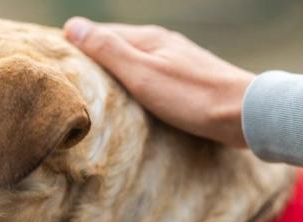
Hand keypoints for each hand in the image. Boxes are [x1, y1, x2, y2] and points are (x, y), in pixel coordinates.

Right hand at [63, 17, 255, 148]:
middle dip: (97, 59)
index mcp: (148, 38)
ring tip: (99, 91)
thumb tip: (72, 25)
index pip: (102, 34)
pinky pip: (154, 76)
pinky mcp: (191, 80)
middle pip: (120, 47)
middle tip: (72, 79)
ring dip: (118, 73)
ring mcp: (179, 61)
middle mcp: (163, 44)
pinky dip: (138, 84)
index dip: (79, 46)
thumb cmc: (192, 97)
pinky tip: (137, 99)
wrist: (245, 115)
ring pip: (138, 62)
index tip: (58, 62)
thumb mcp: (142, 74)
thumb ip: (109, 50)